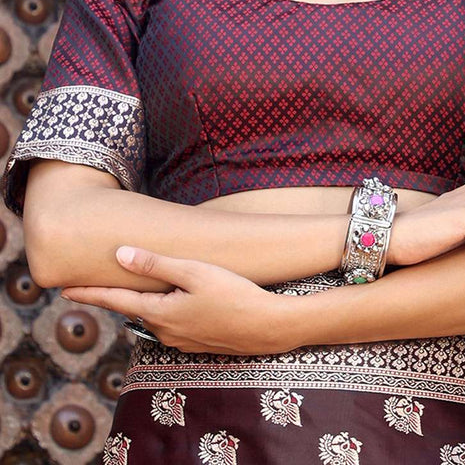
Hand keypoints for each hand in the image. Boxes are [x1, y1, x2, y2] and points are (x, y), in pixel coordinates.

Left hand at [59, 245, 293, 354]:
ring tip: (139, 284)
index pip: (115, 301)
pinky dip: (167, 309)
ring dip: (146, 301)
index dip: (90, 293)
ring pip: (155, 316)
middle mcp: (165, 332)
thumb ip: (156, 264)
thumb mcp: (194, 272)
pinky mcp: (198, 342)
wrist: (269, 327)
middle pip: (134, 309)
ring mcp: (182, 340)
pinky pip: (173, 323)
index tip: (64, 290)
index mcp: (160, 313)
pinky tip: (177, 297)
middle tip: (98, 280)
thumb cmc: (234, 294)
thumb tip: (120, 254)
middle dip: (119, 295)